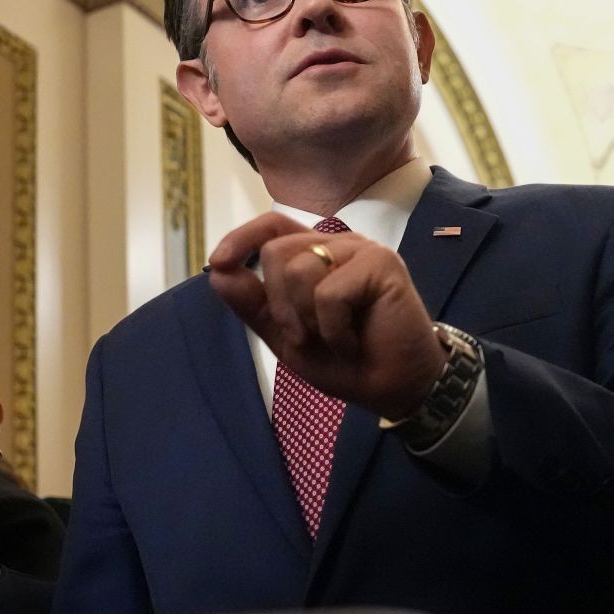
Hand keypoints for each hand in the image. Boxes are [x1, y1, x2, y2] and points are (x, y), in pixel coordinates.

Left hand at [209, 213, 444, 419]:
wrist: (395, 387)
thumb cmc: (347, 361)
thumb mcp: (287, 336)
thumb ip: (254, 305)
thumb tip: (217, 272)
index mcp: (317, 254)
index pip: (272, 227)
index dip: (241, 238)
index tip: (218, 262)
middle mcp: (339, 244)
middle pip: (276, 252)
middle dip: (280, 306)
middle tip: (307, 336)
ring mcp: (362, 251)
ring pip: (299, 271)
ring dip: (308, 321)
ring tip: (336, 339)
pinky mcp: (382, 264)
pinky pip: (329, 293)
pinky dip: (333, 329)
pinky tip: (353, 340)